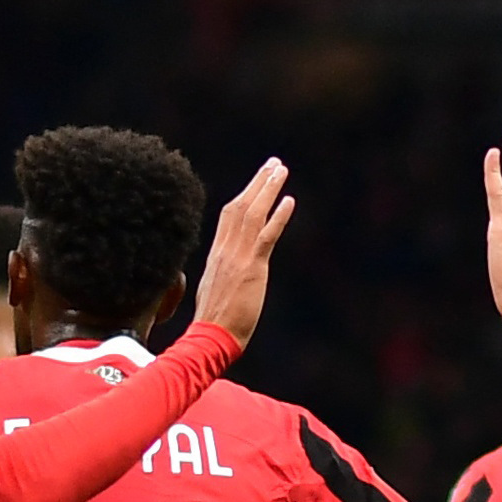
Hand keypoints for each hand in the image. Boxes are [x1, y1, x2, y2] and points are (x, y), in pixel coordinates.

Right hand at [191, 158, 296, 347]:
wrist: (212, 337)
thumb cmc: (214, 323)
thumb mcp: (216, 291)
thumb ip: (223, 275)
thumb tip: (228, 274)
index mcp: (217, 255)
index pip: (229, 217)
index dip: (244, 196)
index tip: (257, 181)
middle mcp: (225, 250)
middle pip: (241, 206)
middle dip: (258, 182)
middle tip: (274, 163)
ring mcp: (237, 257)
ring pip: (253, 214)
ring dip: (268, 189)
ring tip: (281, 170)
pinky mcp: (251, 268)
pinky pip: (266, 236)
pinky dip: (278, 216)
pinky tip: (289, 200)